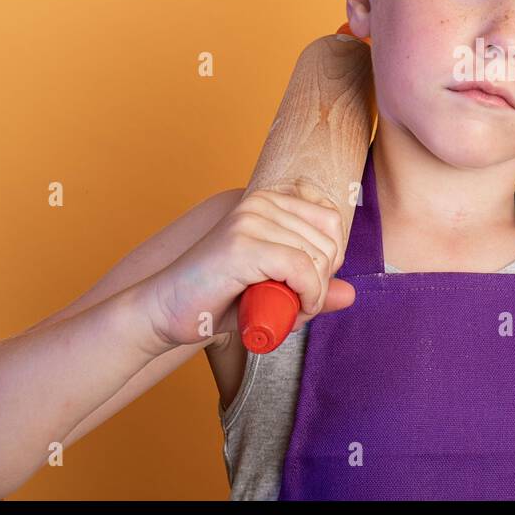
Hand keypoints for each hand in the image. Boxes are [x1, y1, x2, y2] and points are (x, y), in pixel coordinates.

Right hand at [145, 189, 355, 347]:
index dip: (331, 259)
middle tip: (296, 306)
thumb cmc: (216, 300)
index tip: (309, 286)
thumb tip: (351, 294)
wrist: (163, 312)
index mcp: (268, 201)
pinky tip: (292, 312)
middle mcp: (260, 203)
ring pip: (318, 257)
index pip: (331, 220)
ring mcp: (250, 221)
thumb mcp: (274, 291)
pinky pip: (302, 270)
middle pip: (329, 240)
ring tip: (286, 311)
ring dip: (312, 295)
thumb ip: (311, 288)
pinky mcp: (243, 245)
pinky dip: (307, 297)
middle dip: (322, 281)